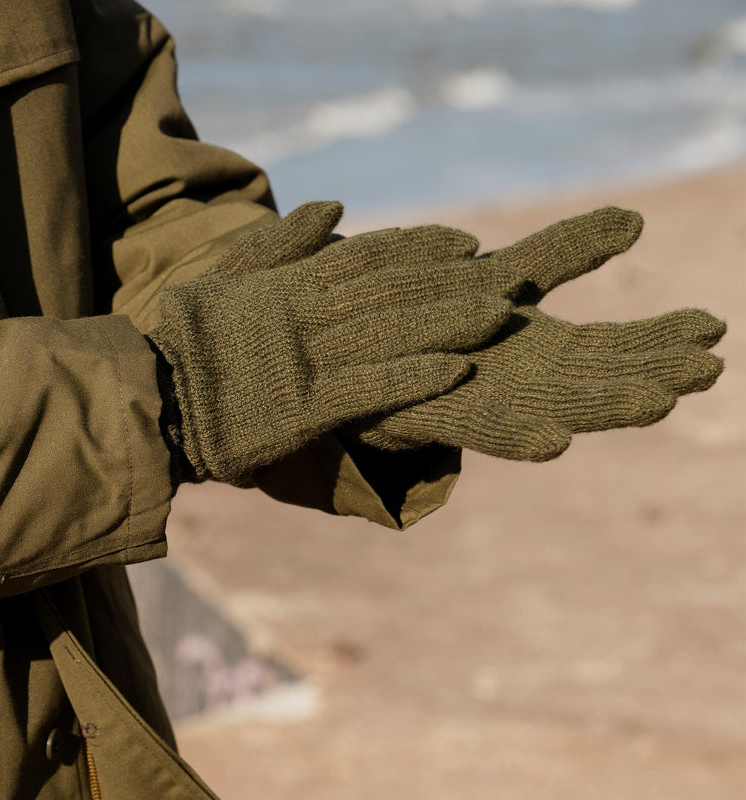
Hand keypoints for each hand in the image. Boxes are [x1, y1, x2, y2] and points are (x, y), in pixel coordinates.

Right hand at [148, 202, 517, 483]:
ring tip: (499, 317)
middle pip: (390, 292)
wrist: (152, 396)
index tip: (465, 242)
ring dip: (446, 324)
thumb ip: (282, 243)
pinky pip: (368, 390)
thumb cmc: (187, 338)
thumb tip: (335, 206)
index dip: (419, 247)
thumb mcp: (226, 276)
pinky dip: (413, 378)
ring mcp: (306, 362)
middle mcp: (304, 316)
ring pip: (388, 336)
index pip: (366, 257)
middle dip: (449, 284)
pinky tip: (457, 372)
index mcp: (288, 285)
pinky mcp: (304, 408)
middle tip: (506, 277)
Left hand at [357, 208, 725, 459]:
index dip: (658, 338)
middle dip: (647, 373)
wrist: (354, 343)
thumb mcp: (504, 276)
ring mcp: (475, 401)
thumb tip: (639, 220)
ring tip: (656, 401)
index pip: (608, 346)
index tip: (712, 327)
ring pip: (549, 408)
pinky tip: (556, 440)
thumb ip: (565, 253)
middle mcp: (514, 381)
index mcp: (537, 351)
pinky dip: (517, 435)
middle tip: (710, 367)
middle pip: (591, 378)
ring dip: (601, 406)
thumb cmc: (438, 316)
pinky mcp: (426, 414)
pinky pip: (475, 428)